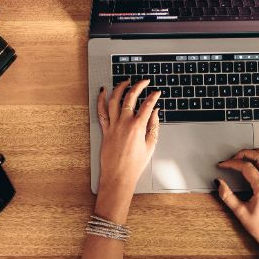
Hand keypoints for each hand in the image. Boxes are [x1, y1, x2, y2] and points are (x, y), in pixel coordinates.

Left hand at [95, 80, 160, 222]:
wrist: (118, 176)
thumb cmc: (134, 165)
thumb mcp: (150, 145)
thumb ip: (154, 126)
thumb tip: (155, 112)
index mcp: (137, 127)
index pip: (147, 105)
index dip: (153, 96)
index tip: (157, 92)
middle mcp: (124, 123)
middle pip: (130, 98)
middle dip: (138, 86)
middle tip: (144, 81)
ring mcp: (113, 125)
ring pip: (114, 100)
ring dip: (120, 88)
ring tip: (126, 81)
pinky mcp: (105, 130)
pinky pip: (101, 111)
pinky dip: (101, 100)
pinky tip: (103, 91)